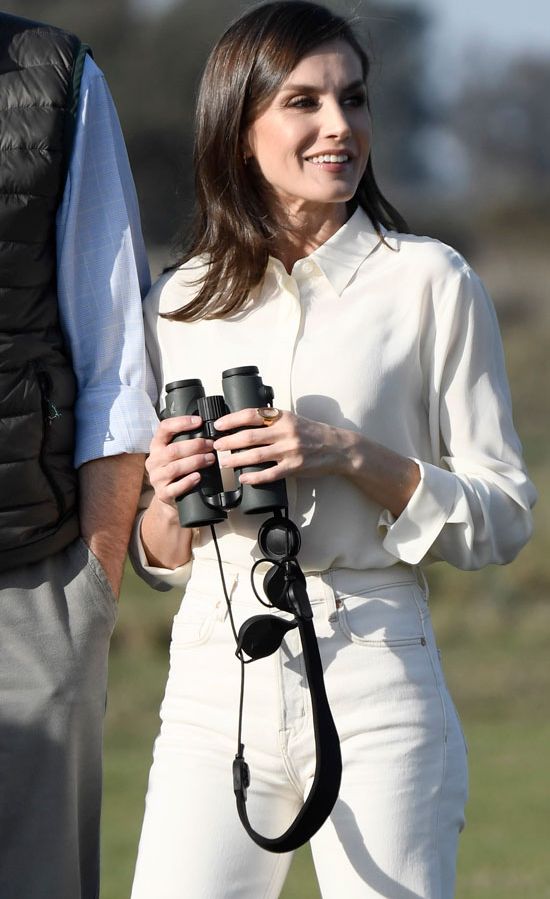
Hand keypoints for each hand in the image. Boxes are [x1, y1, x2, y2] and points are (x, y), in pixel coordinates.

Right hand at [146, 415, 216, 506]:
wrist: (170, 497)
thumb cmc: (177, 471)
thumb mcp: (176, 454)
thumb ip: (185, 442)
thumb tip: (207, 432)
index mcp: (156, 446)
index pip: (164, 428)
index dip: (181, 423)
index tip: (198, 421)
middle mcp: (154, 461)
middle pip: (173, 450)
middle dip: (195, 446)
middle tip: (211, 445)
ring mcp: (156, 478)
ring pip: (175, 468)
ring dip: (195, 462)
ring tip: (210, 459)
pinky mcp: (163, 494)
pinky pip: (175, 487)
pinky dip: (188, 481)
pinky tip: (198, 477)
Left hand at [212, 407, 350, 484]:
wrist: (338, 448)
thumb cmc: (313, 432)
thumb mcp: (293, 419)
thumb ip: (272, 420)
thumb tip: (245, 423)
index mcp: (283, 417)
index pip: (251, 415)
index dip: (231, 420)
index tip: (218, 425)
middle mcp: (285, 432)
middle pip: (249, 436)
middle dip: (229, 442)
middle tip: (216, 446)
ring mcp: (290, 451)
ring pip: (256, 455)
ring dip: (236, 459)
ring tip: (224, 462)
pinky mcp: (294, 467)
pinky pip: (270, 473)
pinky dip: (254, 476)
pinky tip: (243, 478)